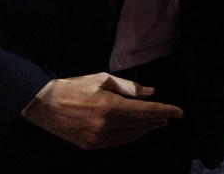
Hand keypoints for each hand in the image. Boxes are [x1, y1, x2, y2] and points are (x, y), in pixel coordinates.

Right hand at [21, 73, 182, 149]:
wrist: (45, 105)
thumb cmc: (74, 87)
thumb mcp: (102, 79)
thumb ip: (128, 87)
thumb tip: (149, 92)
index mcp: (110, 106)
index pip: (144, 110)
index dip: (163, 111)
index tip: (178, 111)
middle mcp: (106, 125)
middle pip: (139, 125)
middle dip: (156, 120)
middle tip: (169, 116)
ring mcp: (97, 138)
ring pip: (129, 136)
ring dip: (144, 129)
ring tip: (156, 122)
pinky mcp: (90, 145)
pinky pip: (117, 142)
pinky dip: (129, 136)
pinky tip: (136, 131)